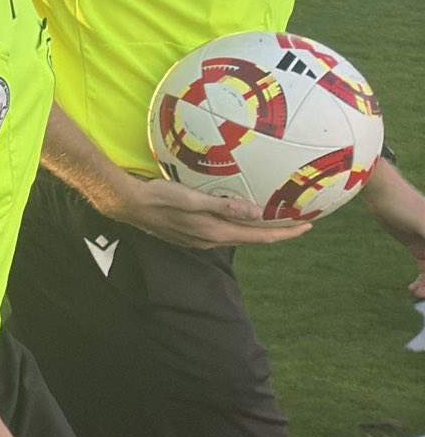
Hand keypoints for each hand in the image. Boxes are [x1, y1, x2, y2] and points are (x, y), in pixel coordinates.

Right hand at [97, 171, 312, 253]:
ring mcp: (201, 239)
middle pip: (254, 239)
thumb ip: (224, 206)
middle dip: (279, 233)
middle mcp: (211, 239)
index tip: (308, 226)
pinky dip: (243, 228)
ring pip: (240, 237)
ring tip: (278, 222)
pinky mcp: (192, 234)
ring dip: (261, 232)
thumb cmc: (159, 197)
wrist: (128, 204)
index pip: (260, 236)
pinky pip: (226, 233)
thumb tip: (257, 213)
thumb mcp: (192, 198)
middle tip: (301, 223)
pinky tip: (243, 219)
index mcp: (215, 232)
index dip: (285, 233)